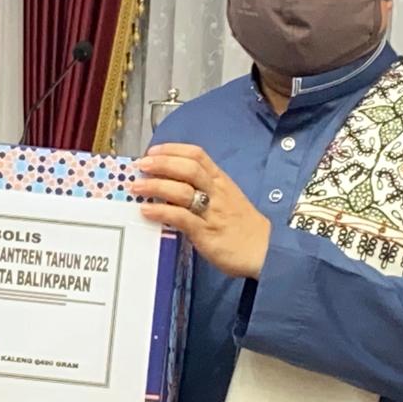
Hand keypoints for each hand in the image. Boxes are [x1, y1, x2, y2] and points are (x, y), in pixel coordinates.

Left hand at [131, 143, 270, 278]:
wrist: (265, 251)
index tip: (153, 150)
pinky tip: (146, 211)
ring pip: (182, 191)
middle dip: (162, 163)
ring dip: (156, 186)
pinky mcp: (206, 233)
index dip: (173, 149)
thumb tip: (172, 182)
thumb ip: (204, 189)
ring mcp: (212, 212)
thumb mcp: (227, 198)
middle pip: (188, 169)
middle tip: (142, 164)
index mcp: (221, 181)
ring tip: (137, 186)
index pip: (197, 155)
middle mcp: (217, 192)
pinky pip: (181, 218)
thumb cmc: (242, 225)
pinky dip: (162, 212)